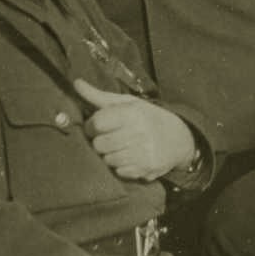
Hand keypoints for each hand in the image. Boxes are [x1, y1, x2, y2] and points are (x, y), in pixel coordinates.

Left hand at [75, 79, 195, 181]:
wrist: (178, 138)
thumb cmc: (147, 117)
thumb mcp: (127, 102)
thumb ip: (99, 96)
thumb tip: (76, 83)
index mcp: (132, 113)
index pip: (97, 123)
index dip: (93, 125)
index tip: (99, 125)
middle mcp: (138, 133)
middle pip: (99, 144)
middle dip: (100, 141)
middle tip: (110, 136)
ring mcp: (142, 153)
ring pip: (107, 160)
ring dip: (110, 154)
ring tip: (121, 146)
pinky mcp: (145, 170)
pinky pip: (119, 172)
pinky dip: (121, 166)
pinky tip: (130, 157)